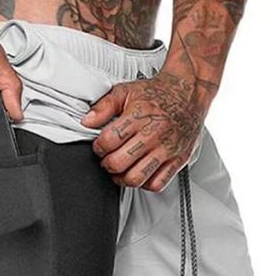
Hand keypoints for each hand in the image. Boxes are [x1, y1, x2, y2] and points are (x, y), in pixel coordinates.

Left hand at [81, 72, 204, 191]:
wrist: (188, 93)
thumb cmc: (157, 94)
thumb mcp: (127, 91)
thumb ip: (104, 106)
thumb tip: (87, 121)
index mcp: (139, 116)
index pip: (109, 141)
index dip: (98, 147)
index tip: (100, 146)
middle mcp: (154, 134)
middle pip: (119, 163)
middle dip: (107, 164)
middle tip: (108, 159)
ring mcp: (167, 149)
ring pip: (137, 178)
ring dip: (122, 178)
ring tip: (120, 170)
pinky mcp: (178, 160)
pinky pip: (157, 184)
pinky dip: (144, 184)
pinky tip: (139, 173)